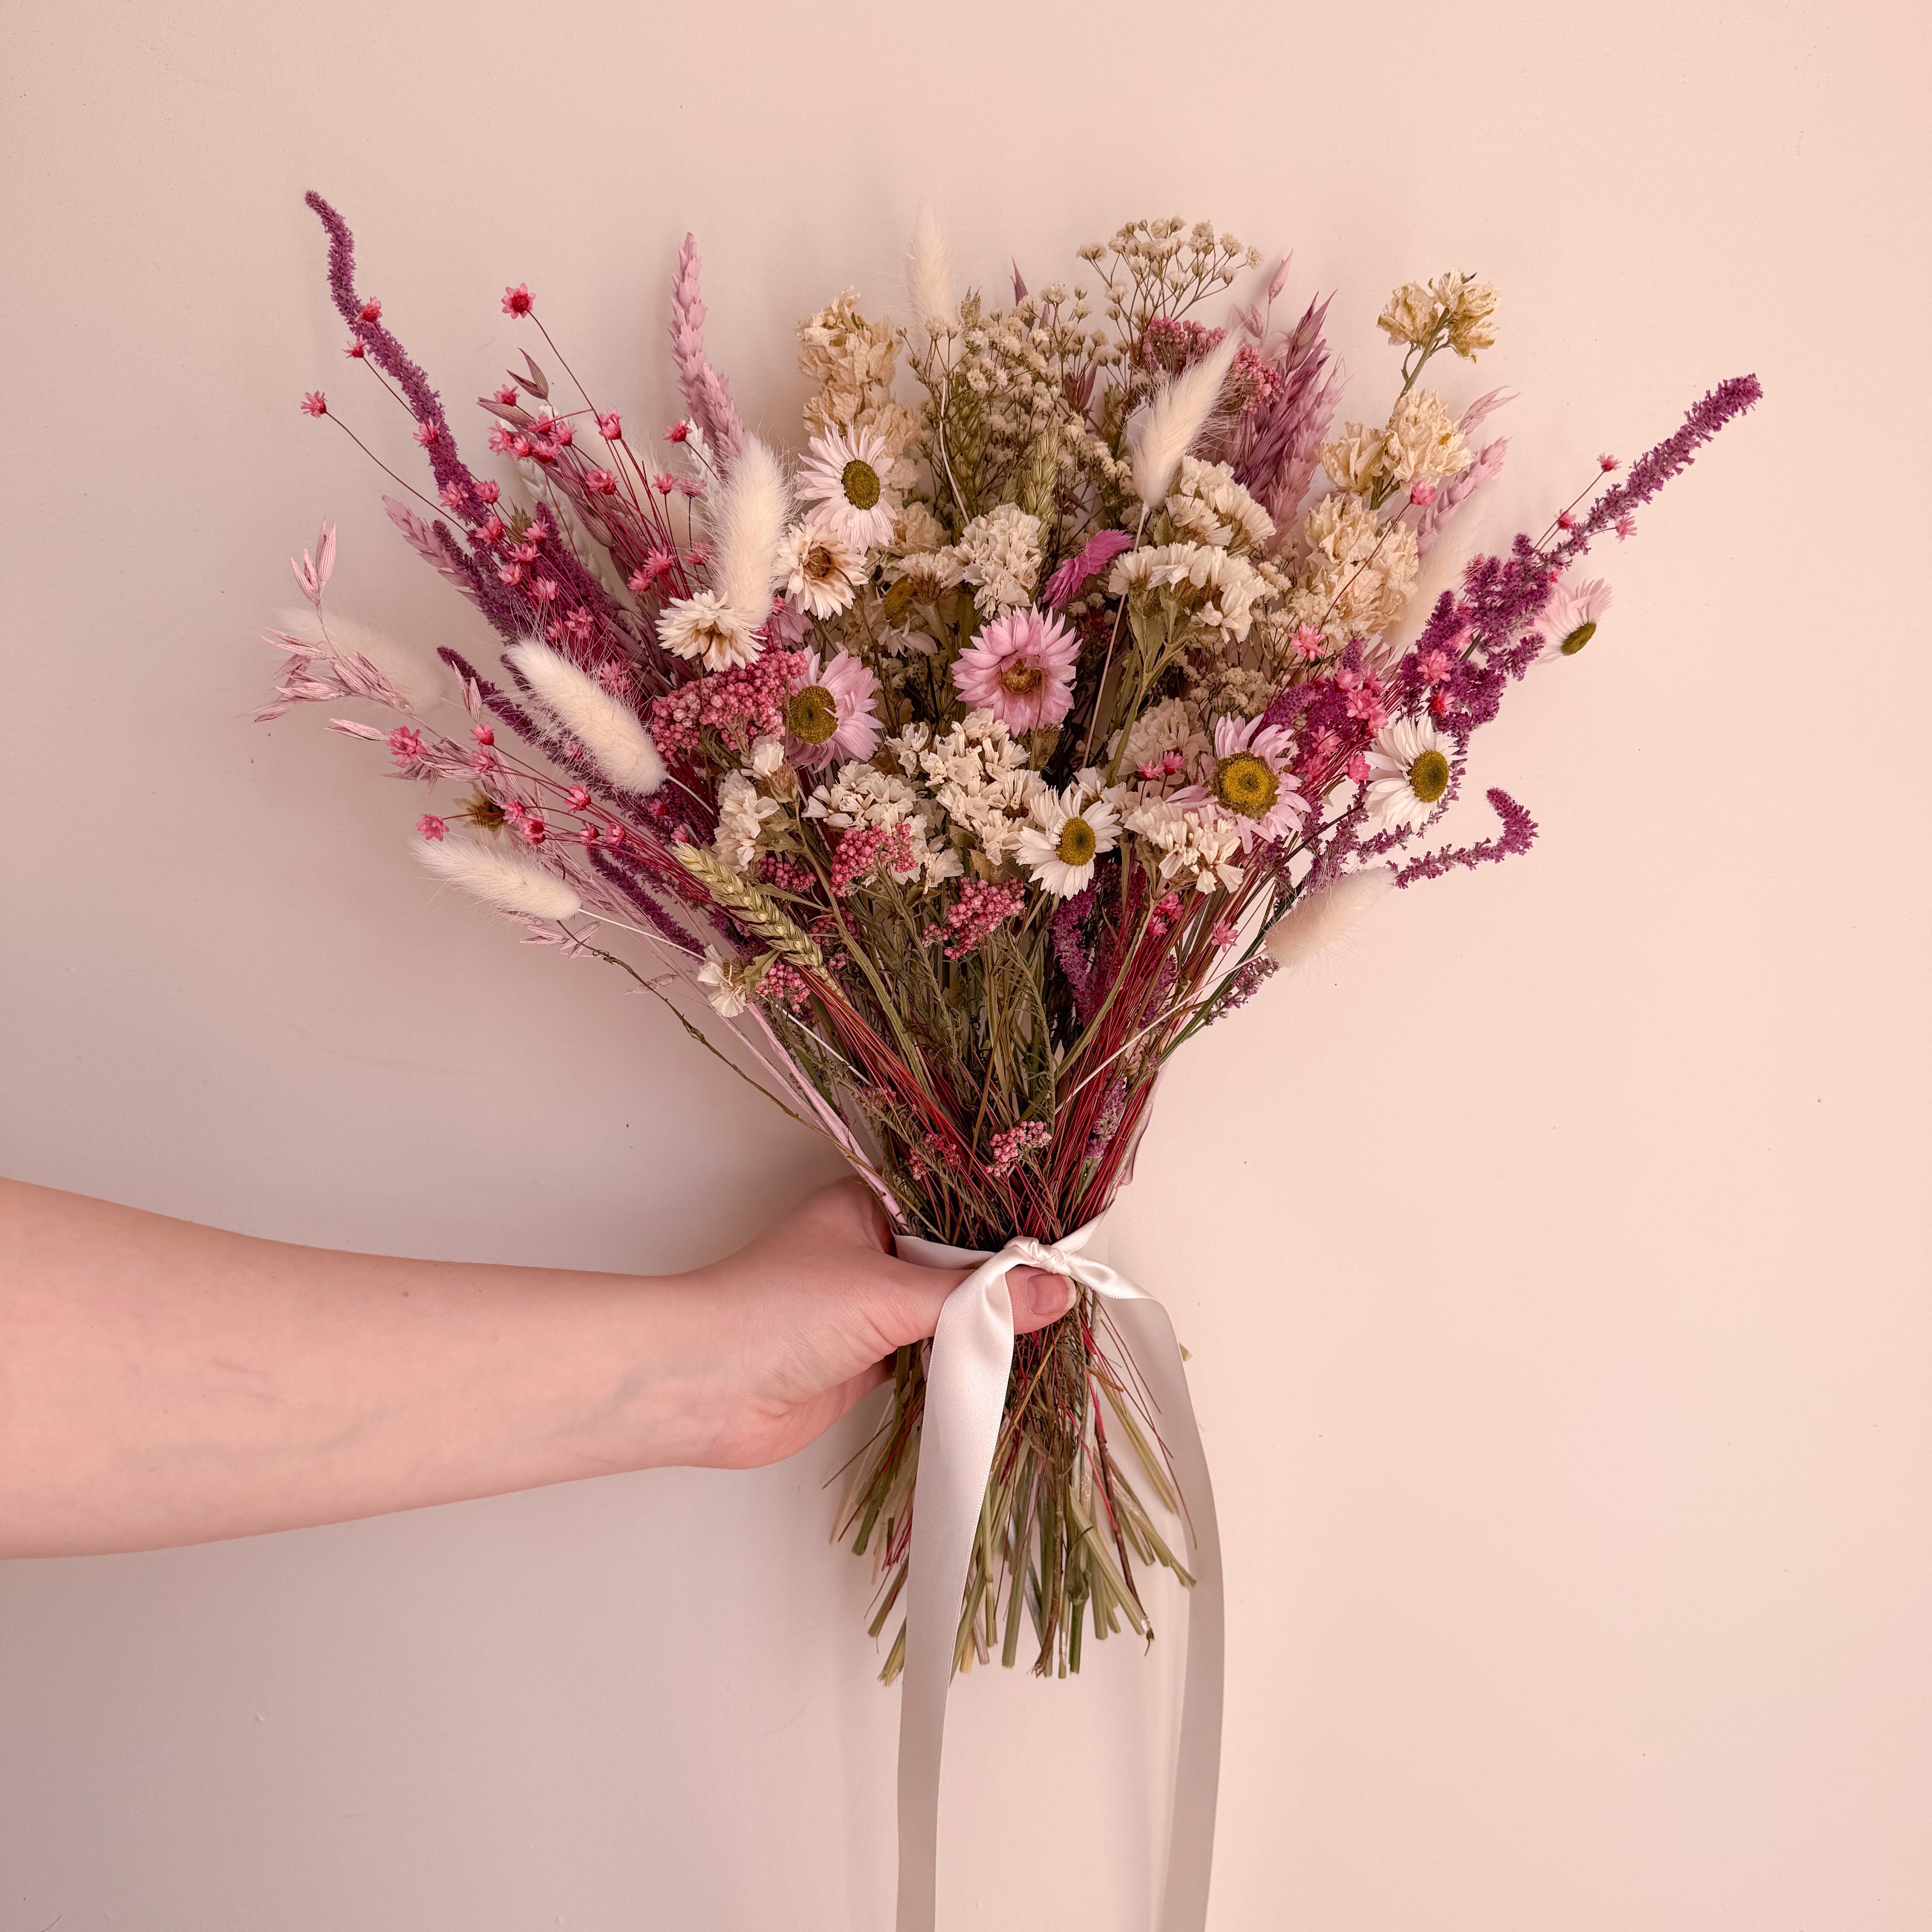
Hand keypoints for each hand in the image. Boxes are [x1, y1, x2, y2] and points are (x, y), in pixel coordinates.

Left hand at [658, 1178, 1075, 1468]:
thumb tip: (1054, 1291)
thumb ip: (975, 1297)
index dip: (1010, 1227)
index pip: (957, 1207)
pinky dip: (962, 1360)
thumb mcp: (887, 1294)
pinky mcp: (867, 1359)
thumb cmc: (776, 1313)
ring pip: (946, 1310)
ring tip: (1052, 1327)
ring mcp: (868, 1307)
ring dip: (985, 1323)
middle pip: (958, 1261)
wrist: (702, 1389)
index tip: (1067, 1245)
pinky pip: (931, 1353)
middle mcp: (870, 1250)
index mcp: (869, 1206)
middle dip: (1005, 1280)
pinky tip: (1006, 1362)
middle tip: (1072, 1291)